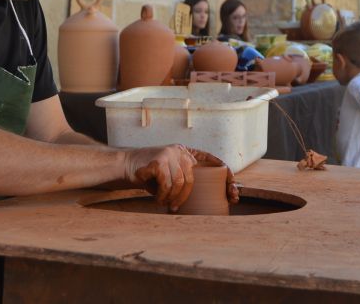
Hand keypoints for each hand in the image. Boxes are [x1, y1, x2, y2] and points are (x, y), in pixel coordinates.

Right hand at [124, 145, 238, 211]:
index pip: (212, 160)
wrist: (126, 165)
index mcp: (187, 153)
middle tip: (177, 208)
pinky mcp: (158, 161)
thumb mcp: (171, 174)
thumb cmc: (151, 175)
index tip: (233, 191)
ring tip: (165, 203)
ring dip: (172, 198)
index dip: (225, 175)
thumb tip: (211, 198)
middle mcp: (180, 151)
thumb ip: (185, 179)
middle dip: (185, 197)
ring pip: (180, 183)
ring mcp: (169, 154)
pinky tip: (158, 199)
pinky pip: (167, 184)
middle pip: (192, 179)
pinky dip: (163, 195)